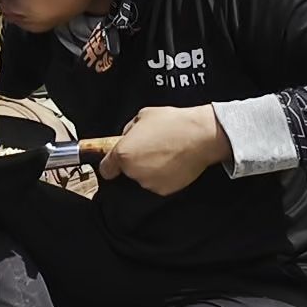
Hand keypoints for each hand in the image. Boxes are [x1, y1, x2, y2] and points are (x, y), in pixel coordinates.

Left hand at [98, 105, 231, 195]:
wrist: (200, 136)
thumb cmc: (173, 123)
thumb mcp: (143, 116)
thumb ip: (129, 130)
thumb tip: (128, 137)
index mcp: (123, 153)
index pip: (106, 169)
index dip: (111, 165)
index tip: (116, 163)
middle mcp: (133, 171)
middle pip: (127, 172)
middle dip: (136, 162)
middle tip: (151, 148)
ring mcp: (149, 183)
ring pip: (143, 178)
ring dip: (150, 169)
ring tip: (165, 154)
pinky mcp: (164, 190)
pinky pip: (158, 183)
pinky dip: (163, 176)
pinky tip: (173, 162)